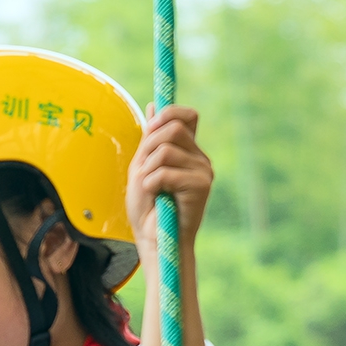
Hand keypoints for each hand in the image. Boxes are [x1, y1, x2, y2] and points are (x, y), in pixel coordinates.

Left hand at [126, 104, 214, 250]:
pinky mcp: (201, 186)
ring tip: (151, 188)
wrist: (155, 240)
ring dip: (148, 169)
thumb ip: (150, 139)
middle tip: (144, 171)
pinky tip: (157, 196)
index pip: (187, 116)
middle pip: (172, 128)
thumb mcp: (143, 166)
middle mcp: (199, 159)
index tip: (150, 128)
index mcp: (187, 152)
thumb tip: (152, 106)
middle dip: (149, 146)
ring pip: (166, 149)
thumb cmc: (148, 209)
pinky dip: (152, 183)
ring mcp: (203, 172)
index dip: (169, 113)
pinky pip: (166, 171)